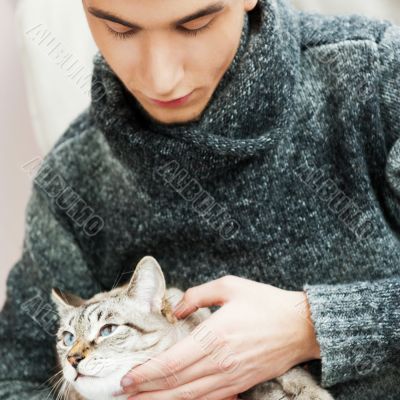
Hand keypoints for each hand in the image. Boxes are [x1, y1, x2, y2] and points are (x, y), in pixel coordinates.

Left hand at [118, 275, 319, 399]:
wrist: (301, 325)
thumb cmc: (265, 302)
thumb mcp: (229, 286)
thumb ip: (198, 294)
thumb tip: (176, 308)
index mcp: (214, 335)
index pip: (172, 362)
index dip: (146, 373)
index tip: (127, 378)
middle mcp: (220, 361)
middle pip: (176, 384)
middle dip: (147, 392)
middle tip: (124, 394)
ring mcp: (232, 376)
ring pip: (190, 397)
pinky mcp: (242, 383)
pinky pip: (211, 398)